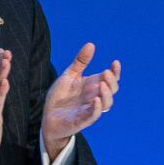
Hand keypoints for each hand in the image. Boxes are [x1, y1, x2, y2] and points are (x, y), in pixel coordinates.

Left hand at [41, 43, 119, 158]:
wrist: (48, 116)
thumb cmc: (60, 97)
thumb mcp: (69, 75)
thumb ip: (80, 62)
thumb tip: (91, 44)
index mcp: (93, 86)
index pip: (110, 79)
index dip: (115, 72)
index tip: (115, 62)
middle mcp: (95, 97)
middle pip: (112, 90)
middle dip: (112, 81)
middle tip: (106, 72)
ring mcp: (90, 109)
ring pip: (107, 104)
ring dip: (107, 94)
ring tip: (102, 85)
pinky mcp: (82, 120)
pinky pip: (93, 116)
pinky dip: (97, 109)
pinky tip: (96, 100)